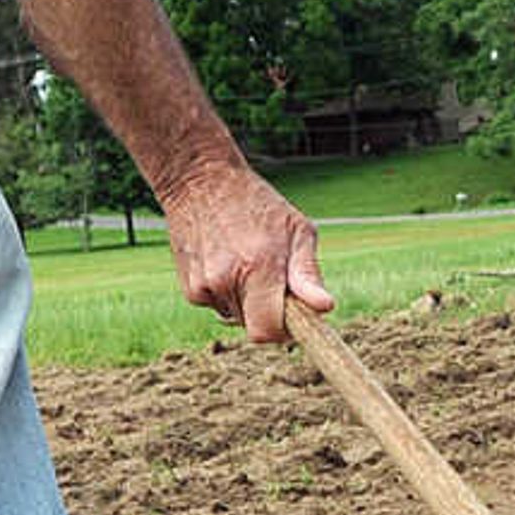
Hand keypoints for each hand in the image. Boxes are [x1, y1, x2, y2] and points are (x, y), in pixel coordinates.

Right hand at [159, 160, 333, 343]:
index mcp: (258, 267)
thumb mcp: (296, 229)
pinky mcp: (190, 289)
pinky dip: (227, 294)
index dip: (284, 332)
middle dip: (270, 313)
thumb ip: (308, 273)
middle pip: (254, 327)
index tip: (295, 319)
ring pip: (237, 317)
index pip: (268, 331)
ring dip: (248, 302)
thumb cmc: (258, 203)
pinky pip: (218, 306)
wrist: (200, 182)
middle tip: (274, 281)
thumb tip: (325, 307)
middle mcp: (227, 280)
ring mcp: (204, 286)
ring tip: (247, 262)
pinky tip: (227, 262)